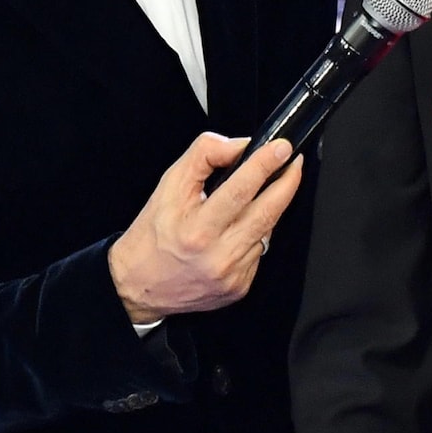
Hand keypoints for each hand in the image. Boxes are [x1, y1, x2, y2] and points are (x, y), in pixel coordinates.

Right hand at [108, 134, 303, 324]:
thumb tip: (241, 147)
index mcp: (195, 229)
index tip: (282, 148)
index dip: (265, 165)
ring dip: (270, 208)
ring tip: (262, 193)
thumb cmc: (152, 234)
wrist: (138, 285)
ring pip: (267, 231)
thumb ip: (204, 157)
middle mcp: (216, 255)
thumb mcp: (168, 186)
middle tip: (293, 163)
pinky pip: (259, 252)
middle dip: (288, 182)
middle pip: (268, 212)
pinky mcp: (240, 286)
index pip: (240, 190)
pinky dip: (255, 235)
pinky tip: (239, 230)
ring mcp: (232, 274)